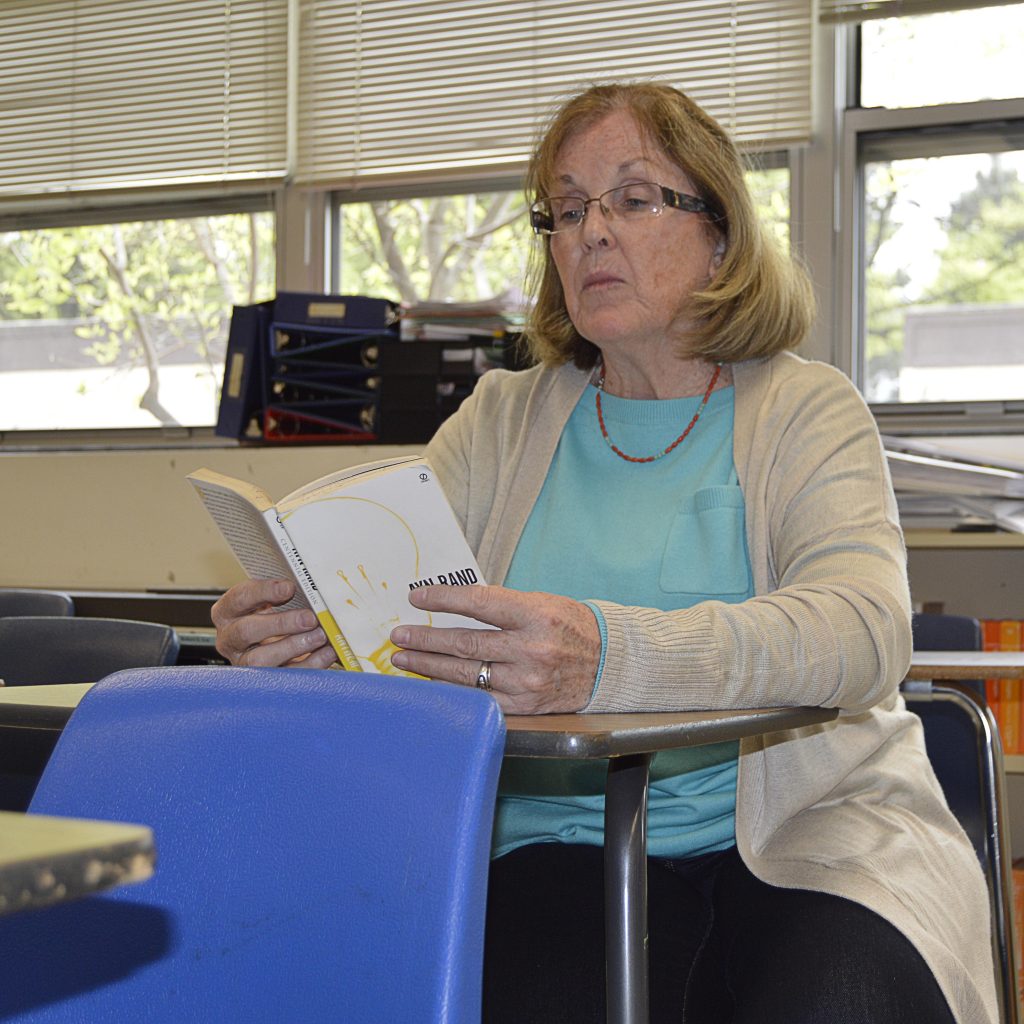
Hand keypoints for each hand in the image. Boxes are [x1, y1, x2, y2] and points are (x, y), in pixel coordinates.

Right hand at [211, 578, 336, 668]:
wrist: (272, 647)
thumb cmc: (272, 617)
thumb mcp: (270, 602)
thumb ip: (281, 593)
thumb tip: (308, 589)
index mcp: (227, 613)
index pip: (239, 598)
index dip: (264, 592)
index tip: (290, 588)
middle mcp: (229, 639)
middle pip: (246, 631)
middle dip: (281, 623)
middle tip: (309, 618)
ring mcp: (243, 663)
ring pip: (260, 659)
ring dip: (293, 646)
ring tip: (319, 636)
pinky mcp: (262, 682)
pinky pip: (283, 677)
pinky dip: (309, 665)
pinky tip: (326, 653)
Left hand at [389, 585, 600, 713]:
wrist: (609, 664)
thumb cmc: (572, 627)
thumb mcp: (542, 603)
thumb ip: (502, 606)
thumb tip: (454, 606)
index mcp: (535, 614)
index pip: (478, 603)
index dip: (442, 599)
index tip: (416, 597)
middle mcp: (530, 648)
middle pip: (464, 642)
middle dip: (425, 639)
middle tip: (399, 635)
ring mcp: (527, 681)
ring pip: (465, 673)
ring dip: (429, 665)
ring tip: (404, 658)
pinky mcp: (525, 704)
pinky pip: (479, 697)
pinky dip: (451, 690)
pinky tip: (431, 682)